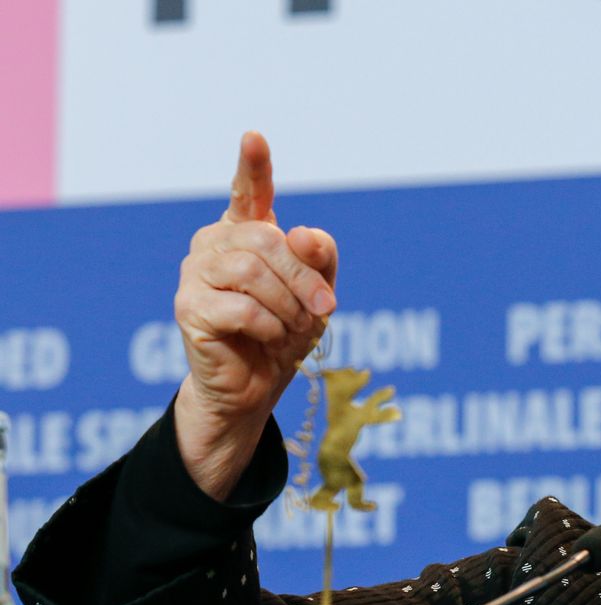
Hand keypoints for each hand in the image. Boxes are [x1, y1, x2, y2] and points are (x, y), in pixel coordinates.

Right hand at [173, 132, 337, 499]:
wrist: (257, 385)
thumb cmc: (286, 332)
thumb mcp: (317, 294)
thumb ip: (320, 260)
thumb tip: (302, 234)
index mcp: (246, 232)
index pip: (248, 191)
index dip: (252, 166)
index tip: (254, 137)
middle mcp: (215, 243)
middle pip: (266, 241)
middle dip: (304, 278)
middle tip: (326, 309)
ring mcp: (195, 273)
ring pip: (251, 273)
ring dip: (287, 305)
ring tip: (295, 328)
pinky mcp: (188, 307)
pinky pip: (240, 308)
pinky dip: (269, 326)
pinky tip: (271, 338)